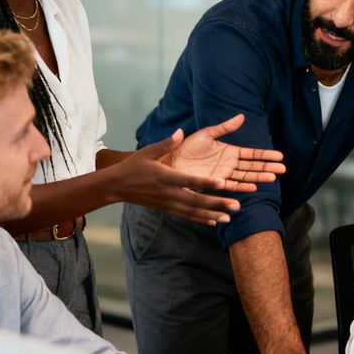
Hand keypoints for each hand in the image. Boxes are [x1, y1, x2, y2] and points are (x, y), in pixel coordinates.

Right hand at [110, 132, 246, 224]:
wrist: (116, 186)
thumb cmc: (133, 166)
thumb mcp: (147, 151)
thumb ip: (166, 144)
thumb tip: (180, 132)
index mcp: (166, 178)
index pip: (190, 181)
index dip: (207, 183)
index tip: (223, 183)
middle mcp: (169, 193)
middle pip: (197, 201)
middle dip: (217, 204)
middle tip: (237, 206)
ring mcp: (168, 203)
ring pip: (193, 212)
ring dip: (212, 215)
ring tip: (229, 218)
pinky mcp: (166, 208)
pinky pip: (185, 215)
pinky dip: (200, 219)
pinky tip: (213, 222)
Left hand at [163, 114, 286, 191]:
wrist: (170, 160)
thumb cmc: (186, 147)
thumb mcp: (207, 134)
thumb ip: (224, 127)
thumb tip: (242, 116)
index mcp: (229, 151)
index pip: (251, 154)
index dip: (265, 155)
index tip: (280, 156)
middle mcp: (228, 164)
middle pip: (252, 166)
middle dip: (267, 167)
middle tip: (282, 169)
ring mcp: (223, 174)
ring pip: (245, 177)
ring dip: (258, 177)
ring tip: (272, 177)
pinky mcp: (213, 183)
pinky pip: (230, 185)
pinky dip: (242, 187)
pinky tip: (253, 187)